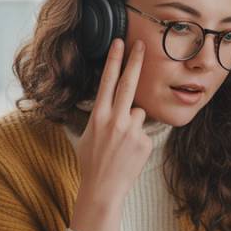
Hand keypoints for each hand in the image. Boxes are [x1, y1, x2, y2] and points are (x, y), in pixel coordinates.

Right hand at [70, 39, 152, 230]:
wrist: (103, 189)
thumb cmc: (91, 162)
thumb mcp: (85, 135)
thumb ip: (99, 117)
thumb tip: (108, 104)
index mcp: (99, 116)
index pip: (107, 81)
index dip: (114, 60)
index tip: (119, 42)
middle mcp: (116, 120)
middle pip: (129, 84)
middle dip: (135, 61)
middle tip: (141, 43)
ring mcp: (132, 131)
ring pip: (139, 113)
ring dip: (133, 122)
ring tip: (122, 143)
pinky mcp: (145, 142)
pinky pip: (145, 131)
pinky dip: (139, 139)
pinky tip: (129, 153)